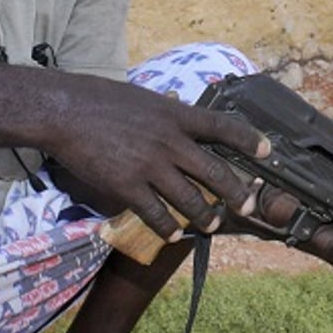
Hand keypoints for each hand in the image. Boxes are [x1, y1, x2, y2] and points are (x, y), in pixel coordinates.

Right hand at [46, 76, 266, 242]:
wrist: (65, 111)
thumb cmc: (101, 100)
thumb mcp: (145, 99)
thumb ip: (168, 115)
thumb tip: (184, 119)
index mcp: (176, 116)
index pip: (223, 126)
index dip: (249, 139)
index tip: (268, 151)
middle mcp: (170, 141)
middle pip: (215, 172)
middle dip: (237, 193)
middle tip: (248, 207)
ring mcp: (150, 166)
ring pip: (190, 199)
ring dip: (205, 217)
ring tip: (212, 225)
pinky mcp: (128, 186)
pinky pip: (156, 214)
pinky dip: (168, 227)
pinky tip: (174, 234)